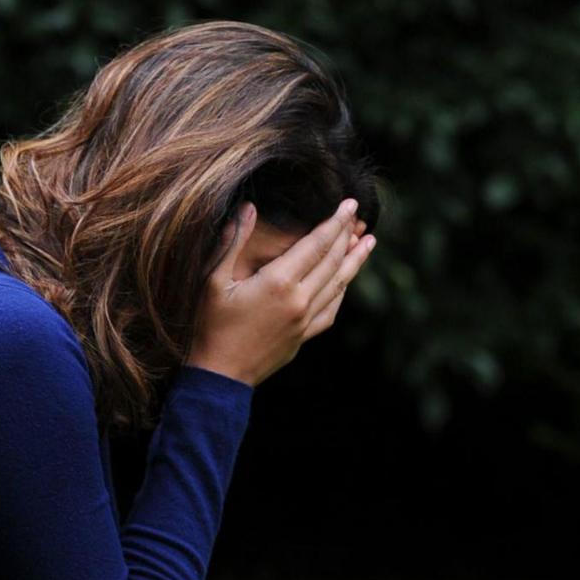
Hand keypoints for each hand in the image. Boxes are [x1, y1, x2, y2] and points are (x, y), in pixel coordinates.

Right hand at [185, 197, 376, 386]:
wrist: (219, 375)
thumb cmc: (210, 326)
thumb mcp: (212, 281)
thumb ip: (232, 243)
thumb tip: (247, 208)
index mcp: (278, 282)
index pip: (316, 244)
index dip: (335, 222)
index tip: (350, 204)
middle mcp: (299, 300)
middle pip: (332, 261)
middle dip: (348, 235)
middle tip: (360, 215)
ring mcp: (305, 321)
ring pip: (338, 285)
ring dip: (354, 262)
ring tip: (369, 243)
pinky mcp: (304, 336)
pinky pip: (332, 310)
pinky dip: (342, 290)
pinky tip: (346, 281)